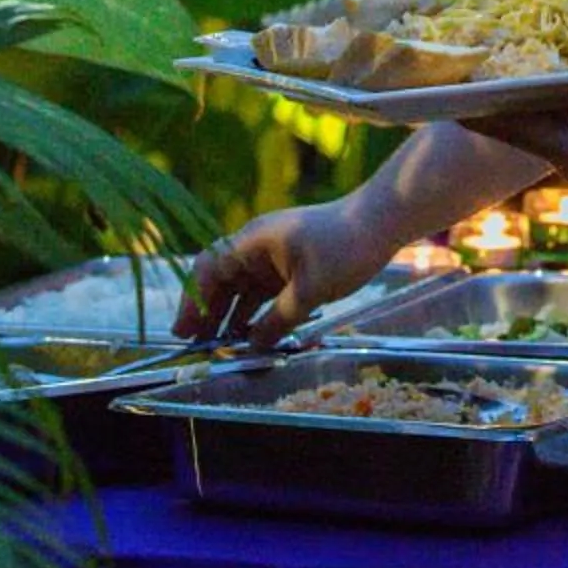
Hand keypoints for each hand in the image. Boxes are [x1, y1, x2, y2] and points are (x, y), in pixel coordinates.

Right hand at [176, 199, 391, 347]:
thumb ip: (278, 320)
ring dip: (228, 315)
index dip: (192, 301)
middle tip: (194, 347)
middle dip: (205, 313)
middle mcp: (257, 245)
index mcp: (253, 241)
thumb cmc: (345, 247)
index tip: (184, 332)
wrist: (383, 220)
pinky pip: (263, 290)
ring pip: (240, 288)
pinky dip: (253, 311)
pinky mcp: (290, 265)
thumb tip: (253, 345)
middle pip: (220, 280)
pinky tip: (248, 335)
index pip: (208, 269)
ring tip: (216, 346)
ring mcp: (274, 255)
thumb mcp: (310, 290)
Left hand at [470, 34, 567, 193]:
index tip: (446, 98)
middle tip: (469, 79)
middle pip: (528, 128)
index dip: (479, 112)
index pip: (514, 130)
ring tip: (506, 74)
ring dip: (534, 102)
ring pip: (554, 126)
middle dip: (501, 104)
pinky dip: (565, 104)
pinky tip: (563, 78)